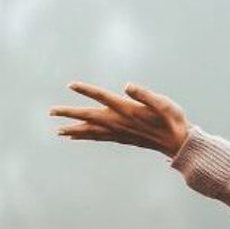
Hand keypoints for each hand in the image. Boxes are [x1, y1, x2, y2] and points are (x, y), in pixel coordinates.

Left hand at [49, 82, 192, 156]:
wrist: (178, 144)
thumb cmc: (173, 121)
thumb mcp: (164, 104)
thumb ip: (145, 95)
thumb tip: (127, 86)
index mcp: (128, 110)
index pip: (103, 98)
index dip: (87, 90)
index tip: (71, 85)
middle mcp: (120, 122)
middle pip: (90, 116)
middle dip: (70, 114)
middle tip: (51, 112)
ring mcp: (120, 132)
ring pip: (91, 131)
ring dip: (74, 129)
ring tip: (58, 130)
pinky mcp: (122, 138)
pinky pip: (99, 137)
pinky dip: (85, 136)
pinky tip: (76, 137)